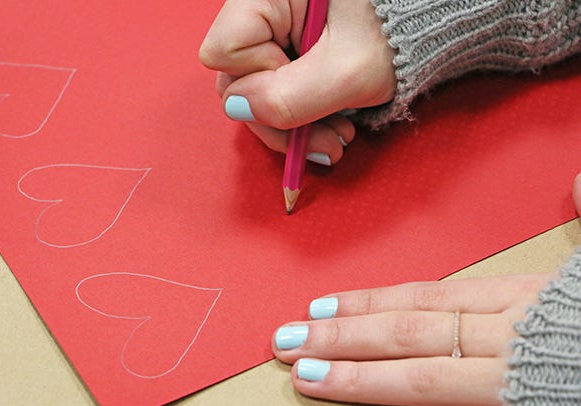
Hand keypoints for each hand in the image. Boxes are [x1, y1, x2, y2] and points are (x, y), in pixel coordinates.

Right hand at [199, 0, 396, 164]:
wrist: (429, 26)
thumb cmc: (398, 35)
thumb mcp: (348, 71)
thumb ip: (289, 97)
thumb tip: (236, 109)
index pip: (225, 50)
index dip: (261, 78)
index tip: (310, 83)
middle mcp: (262, 10)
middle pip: (238, 78)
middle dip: (281, 120)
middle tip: (327, 143)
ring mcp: (274, 33)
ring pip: (257, 92)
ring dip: (295, 127)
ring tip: (338, 139)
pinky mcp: (287, 51)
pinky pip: (276, 91)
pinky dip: (303, 115)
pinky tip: (332, 126)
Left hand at [271, 173, 580, 405]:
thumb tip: (580, 179)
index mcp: (520, 297)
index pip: (424, 296)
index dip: (366, 302)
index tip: (318, 306)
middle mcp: (506, 338)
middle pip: (407, 335)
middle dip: (340, 338)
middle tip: (283, 340)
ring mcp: (515, 388)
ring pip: (422, 380)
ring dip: (357, 379)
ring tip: (304, 376)